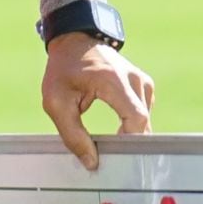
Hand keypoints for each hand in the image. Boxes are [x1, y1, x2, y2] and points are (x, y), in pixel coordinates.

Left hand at [41, 35, 154, 171]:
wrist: (74, 41)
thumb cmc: (63, 70)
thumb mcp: (56, 102)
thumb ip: (72, 134)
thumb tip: (92, 162)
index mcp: (113, 80)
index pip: (136, 118)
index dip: (129, 141)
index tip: (114, 154)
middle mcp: (134, 79)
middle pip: (143, 124)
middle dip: (129, 143)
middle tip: (110, 155)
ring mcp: (142, 81)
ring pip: (146, 122)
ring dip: (131, 135)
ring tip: (111, 142)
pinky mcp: (144, 86)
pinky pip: (144, 115)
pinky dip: (133, 126)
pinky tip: (118, 131)